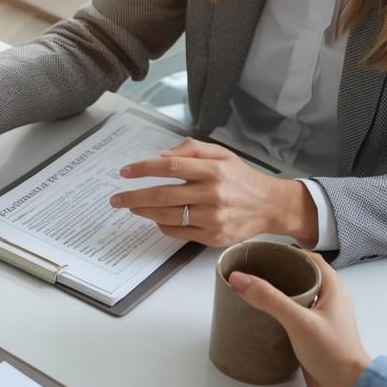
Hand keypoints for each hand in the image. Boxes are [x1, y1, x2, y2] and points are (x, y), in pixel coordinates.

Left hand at [107, 140, 319, 246]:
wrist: (270, 206)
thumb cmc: (241, 179)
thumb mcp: (222, 154)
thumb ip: (193, 150)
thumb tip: (162, 155)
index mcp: (214, 170)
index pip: (170, 167)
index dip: (143, 169)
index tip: (125, 172)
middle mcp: (212, 194)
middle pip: (163, 195)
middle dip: (134, 196)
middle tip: (116, 198)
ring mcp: (213, 218)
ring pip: (167, 216)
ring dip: (144, 212)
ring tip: (131, 207)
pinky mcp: (213, 236)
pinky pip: (178, 232)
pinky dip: (162, 225)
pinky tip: (155, 218)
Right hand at [229, 254, 371, 386]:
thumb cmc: (333, 353)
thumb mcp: (299, 321)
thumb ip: (270, 299)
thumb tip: (239, 279)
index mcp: (333, 288)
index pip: (310, 259)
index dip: (288, 252)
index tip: (262, 253)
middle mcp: (329, 301)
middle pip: (302, 276)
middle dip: (278, 272)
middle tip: (252, 272)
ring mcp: (321, 320)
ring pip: (297, 298)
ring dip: (277, 294)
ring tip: (251, 293)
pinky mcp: (313, 337)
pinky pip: (293, 317)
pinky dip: (278, 314)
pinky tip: (261, 319)